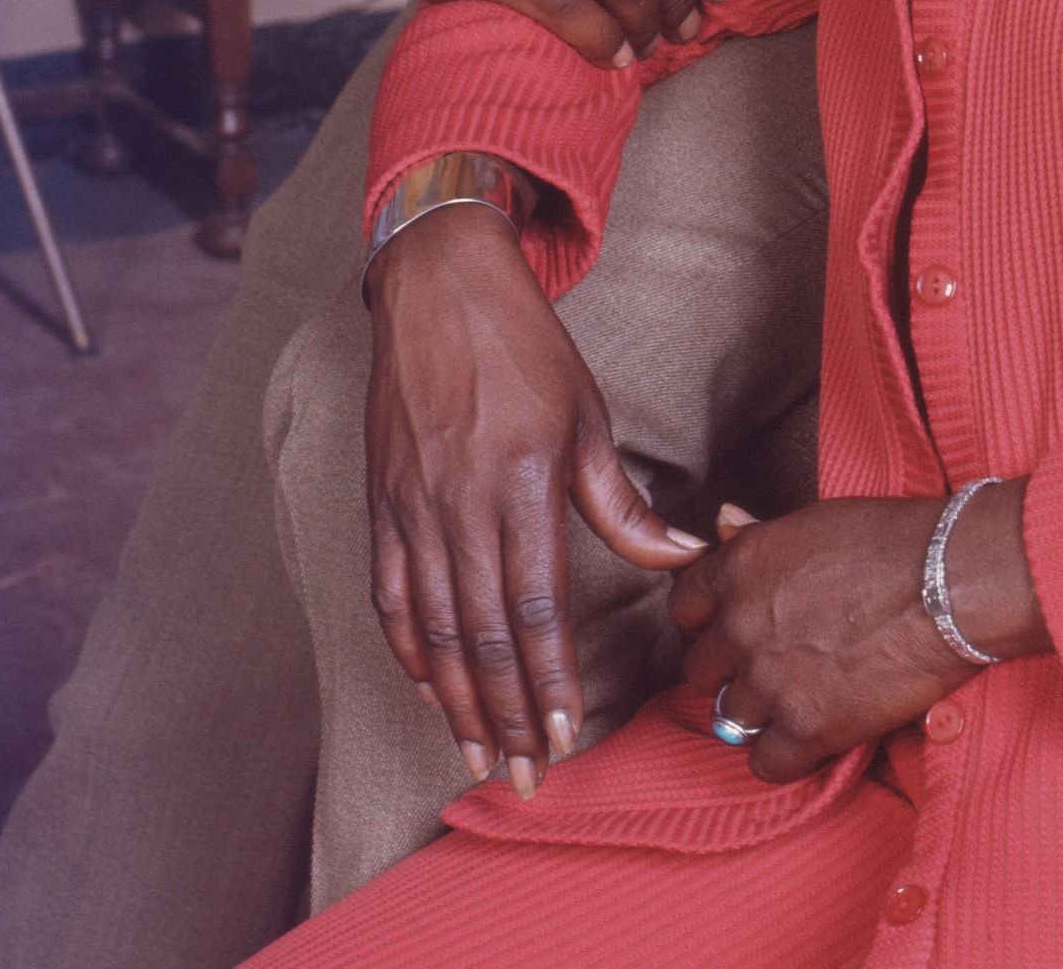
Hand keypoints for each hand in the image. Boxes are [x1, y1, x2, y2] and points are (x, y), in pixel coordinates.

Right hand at [366, 199, 704, 787]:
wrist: (441, 287)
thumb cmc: (526, 348)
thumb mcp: (589, 416)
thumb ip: (624, 504)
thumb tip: (682, 556)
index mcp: (521, 482)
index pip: (536, 606)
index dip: (550, 679)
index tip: (566, 735)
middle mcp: (460, 503)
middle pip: (483, 635)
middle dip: (507, 715)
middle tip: (526, 776)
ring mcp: (412, 506)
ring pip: (432, 629)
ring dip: (455, 701)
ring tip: (479, 754)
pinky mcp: (381, 502)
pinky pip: (389, 595)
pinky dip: (407, 651)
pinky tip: (428, 687)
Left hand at [670, 485, 1046, 784]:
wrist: (951, 581)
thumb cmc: (894, 540)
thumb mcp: (816, 522)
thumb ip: (759, 537)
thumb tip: (723, 523)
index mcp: (740, 566)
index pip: (684, 605)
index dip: (710, 619)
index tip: (735, 628)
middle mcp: (741, 623)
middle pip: (701, 668)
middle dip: (733, 668)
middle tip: (775, 665)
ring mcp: (769, 679)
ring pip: (731, 715)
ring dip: (762, 711)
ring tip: (803, 696)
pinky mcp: (806, 728)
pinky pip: (766, 764)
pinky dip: (788, 756)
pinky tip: (816, 734)